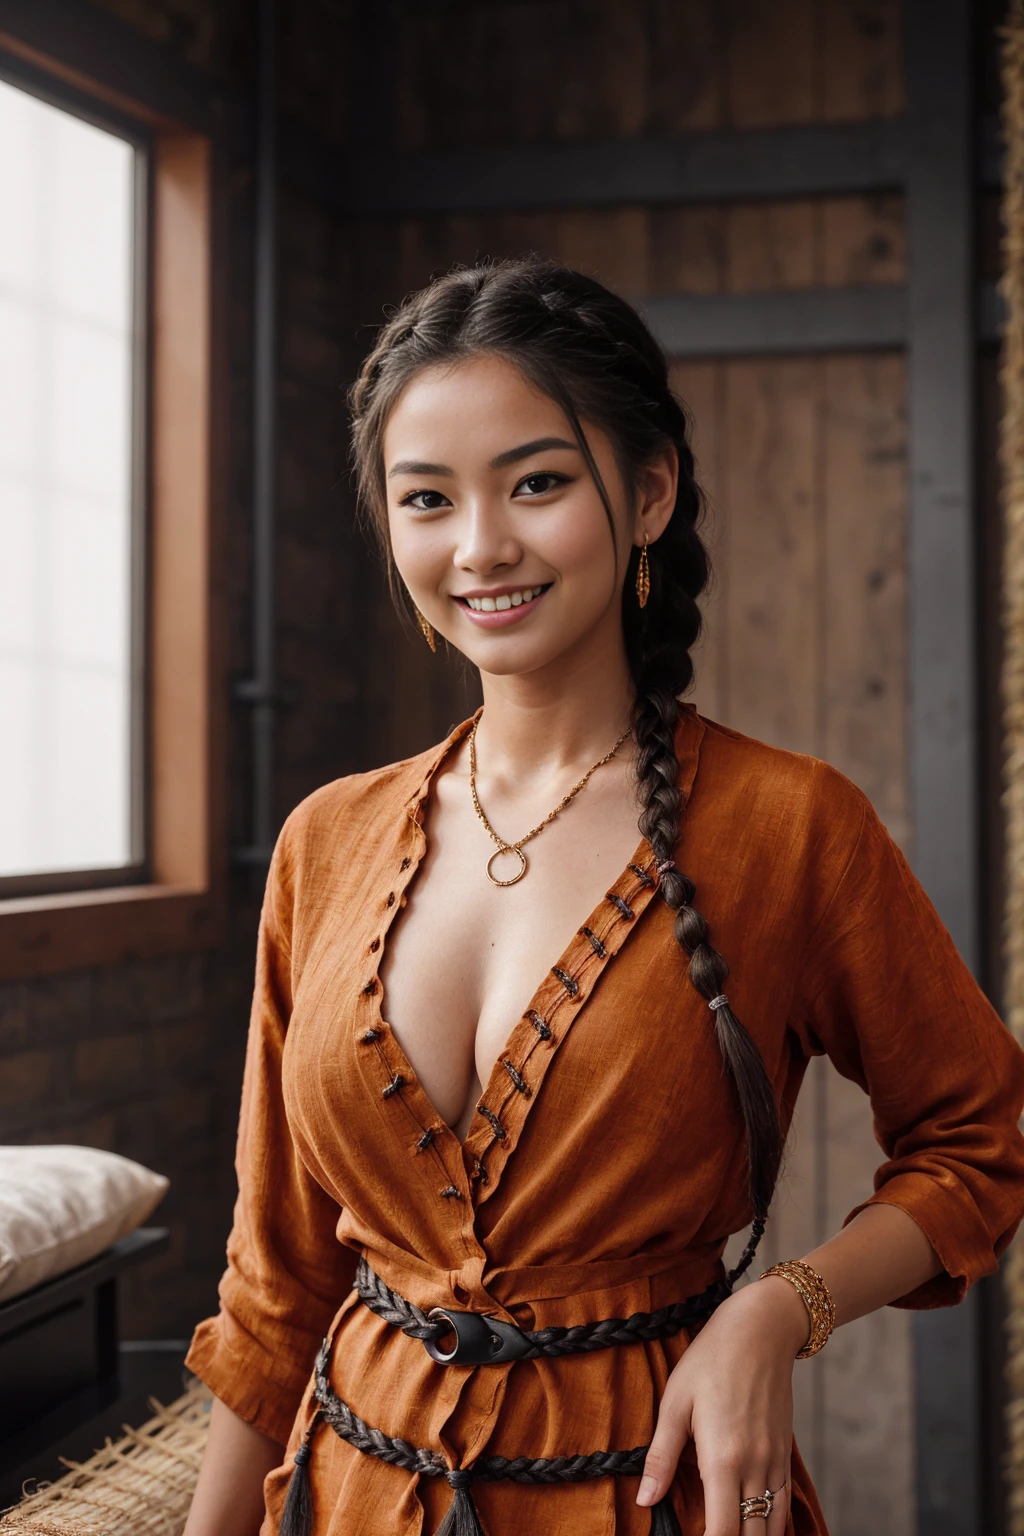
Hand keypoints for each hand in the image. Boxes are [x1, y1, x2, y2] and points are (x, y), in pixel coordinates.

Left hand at [636, 1277, 807, 1534]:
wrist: (761, 1329)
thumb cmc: (711, 1359)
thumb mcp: (675, 1402)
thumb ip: (661, 1456)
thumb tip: (645, 1499)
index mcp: (722, 1459)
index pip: (721, 1531)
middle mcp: (754, 1467)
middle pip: (750, 1534)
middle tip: (707, 1534)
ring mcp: (773, 1461)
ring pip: (771, 1526)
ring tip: (730, 1531)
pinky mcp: (784, 1452)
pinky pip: (784, 1503)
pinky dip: (774, 1524)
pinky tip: (758, 1528)